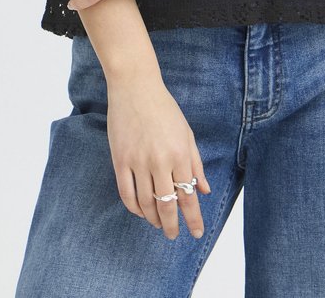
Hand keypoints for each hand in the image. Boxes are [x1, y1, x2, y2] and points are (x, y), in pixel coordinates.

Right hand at [106, 74, 211, 239]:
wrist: (135, 88)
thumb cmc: (164, 109)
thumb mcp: (187, 133)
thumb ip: (196, 163)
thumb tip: (204, 190)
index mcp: (180, 153)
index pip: (188, 195)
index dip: (193, 218)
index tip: (196, 233)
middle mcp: (160, 161)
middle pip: (167, 204)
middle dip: (171, 225)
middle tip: (172, 235)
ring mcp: (138, 161)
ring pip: (146, 203)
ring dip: (153, 218)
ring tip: (158, 223)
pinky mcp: (120, 160)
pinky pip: (126, 193)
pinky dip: (134, 208)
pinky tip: (141, 211)